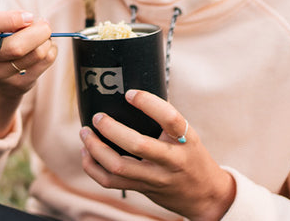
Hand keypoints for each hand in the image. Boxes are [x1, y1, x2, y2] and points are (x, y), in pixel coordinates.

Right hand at [0, 10, 56, 137]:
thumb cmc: (2, 44)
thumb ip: (14, 21)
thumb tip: (39, 23)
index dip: (9, 19)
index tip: (29, 17)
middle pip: (16, 47)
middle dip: (39, 31)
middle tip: (45, 25)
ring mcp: (0, 75)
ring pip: (36, 54)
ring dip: (47, 41)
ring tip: (44, 38)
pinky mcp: (19, 84)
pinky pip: (45, 61)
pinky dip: (51, 50)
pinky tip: (46, 48)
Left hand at [78, 90, 235, 220]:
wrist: (204, 195)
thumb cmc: (191, 157)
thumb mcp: (188, 136)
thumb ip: (165, 121)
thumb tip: (133, 95)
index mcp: (185, 140)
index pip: (170, 119)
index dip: (149, 103)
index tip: (130, 94)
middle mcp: (171, 160)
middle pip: (138, 145)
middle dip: (111, 129)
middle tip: (98, 117)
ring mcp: (155, 178)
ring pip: (118, 166)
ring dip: (96, 148)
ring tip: (85, 133)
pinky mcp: (141, 189)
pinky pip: (110, 182)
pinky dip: (93, 167)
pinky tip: (87, 153)